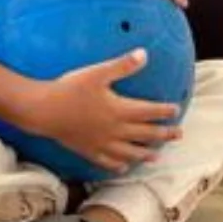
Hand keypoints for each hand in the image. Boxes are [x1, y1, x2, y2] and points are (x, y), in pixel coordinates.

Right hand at [25, 49, 182, 173]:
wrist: (44, 111)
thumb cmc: (70, 89)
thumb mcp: (97, 73)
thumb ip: (122, 65)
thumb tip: (144, 54)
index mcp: (119, 110)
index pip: (149, 111)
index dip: (164, 111)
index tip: (176, 110)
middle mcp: (115, 130)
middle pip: (145, 134)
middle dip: (163, 134)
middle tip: (178, 135)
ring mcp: (102, 143)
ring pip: (129, 152)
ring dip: (145, 154)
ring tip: (156, 156)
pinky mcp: (88, 150)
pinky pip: (107, 162)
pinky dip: (118, 165)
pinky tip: (123, 167)